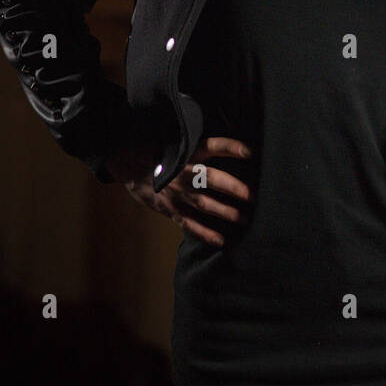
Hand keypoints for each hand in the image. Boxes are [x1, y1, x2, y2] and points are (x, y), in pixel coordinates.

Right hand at [106, 135, 254, 247]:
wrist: (132, 168)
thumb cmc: (165, 155)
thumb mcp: (183, 145)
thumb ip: (205, 147)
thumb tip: (239, 147)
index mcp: (188, 152)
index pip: (212, 146)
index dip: (230, 147)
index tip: (249, 152)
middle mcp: (183, 172)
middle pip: (211, 178)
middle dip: (233, 188)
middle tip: (253, 196)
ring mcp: (176, 192)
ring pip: (204, 204)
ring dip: (225, 212)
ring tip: (244, 219)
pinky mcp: (169, 209)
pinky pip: (188, 223)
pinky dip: (204, 233)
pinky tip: (220, 240)